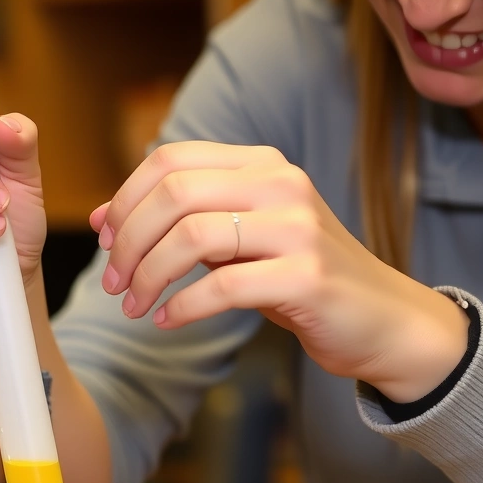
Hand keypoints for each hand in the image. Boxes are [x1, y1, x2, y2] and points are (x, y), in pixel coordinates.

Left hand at [92, 140, 468, 402]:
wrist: (379, 320)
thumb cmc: (296, 279)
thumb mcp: (238, 240)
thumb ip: (181, 223)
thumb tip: (103, 219)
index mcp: (260, 165)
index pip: (170, 160)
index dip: (124, 201)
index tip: (105, 242)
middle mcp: (280, 183)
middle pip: (173, 194)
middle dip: (128, 243)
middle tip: (114, 285)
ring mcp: (297, 227)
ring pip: (192, 236)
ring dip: (149, 277)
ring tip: (136, 307)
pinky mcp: (306, 276)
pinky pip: (223, 286)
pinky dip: (183, 307)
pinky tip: (167, 321)